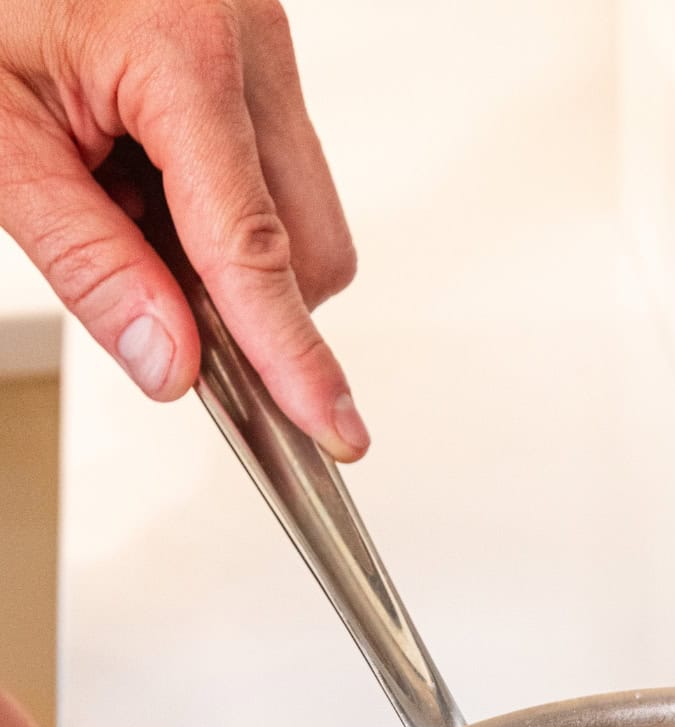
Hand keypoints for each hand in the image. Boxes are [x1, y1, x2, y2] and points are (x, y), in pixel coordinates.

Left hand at [0, 0, 365, 459]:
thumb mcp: (4, 143)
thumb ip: (89, 263)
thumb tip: (169, 361)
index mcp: (183, 48)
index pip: (254, 245)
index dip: (289, 352)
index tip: (327, 423)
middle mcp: (247, 41)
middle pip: (311, 244)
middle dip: (248, 302)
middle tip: (151, 296)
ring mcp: (262, 47)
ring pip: (304, 218)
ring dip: (228, 253)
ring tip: (126, 204)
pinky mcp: (257, 60)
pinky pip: (276, 175)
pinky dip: (219, 211)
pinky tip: (147, 179)